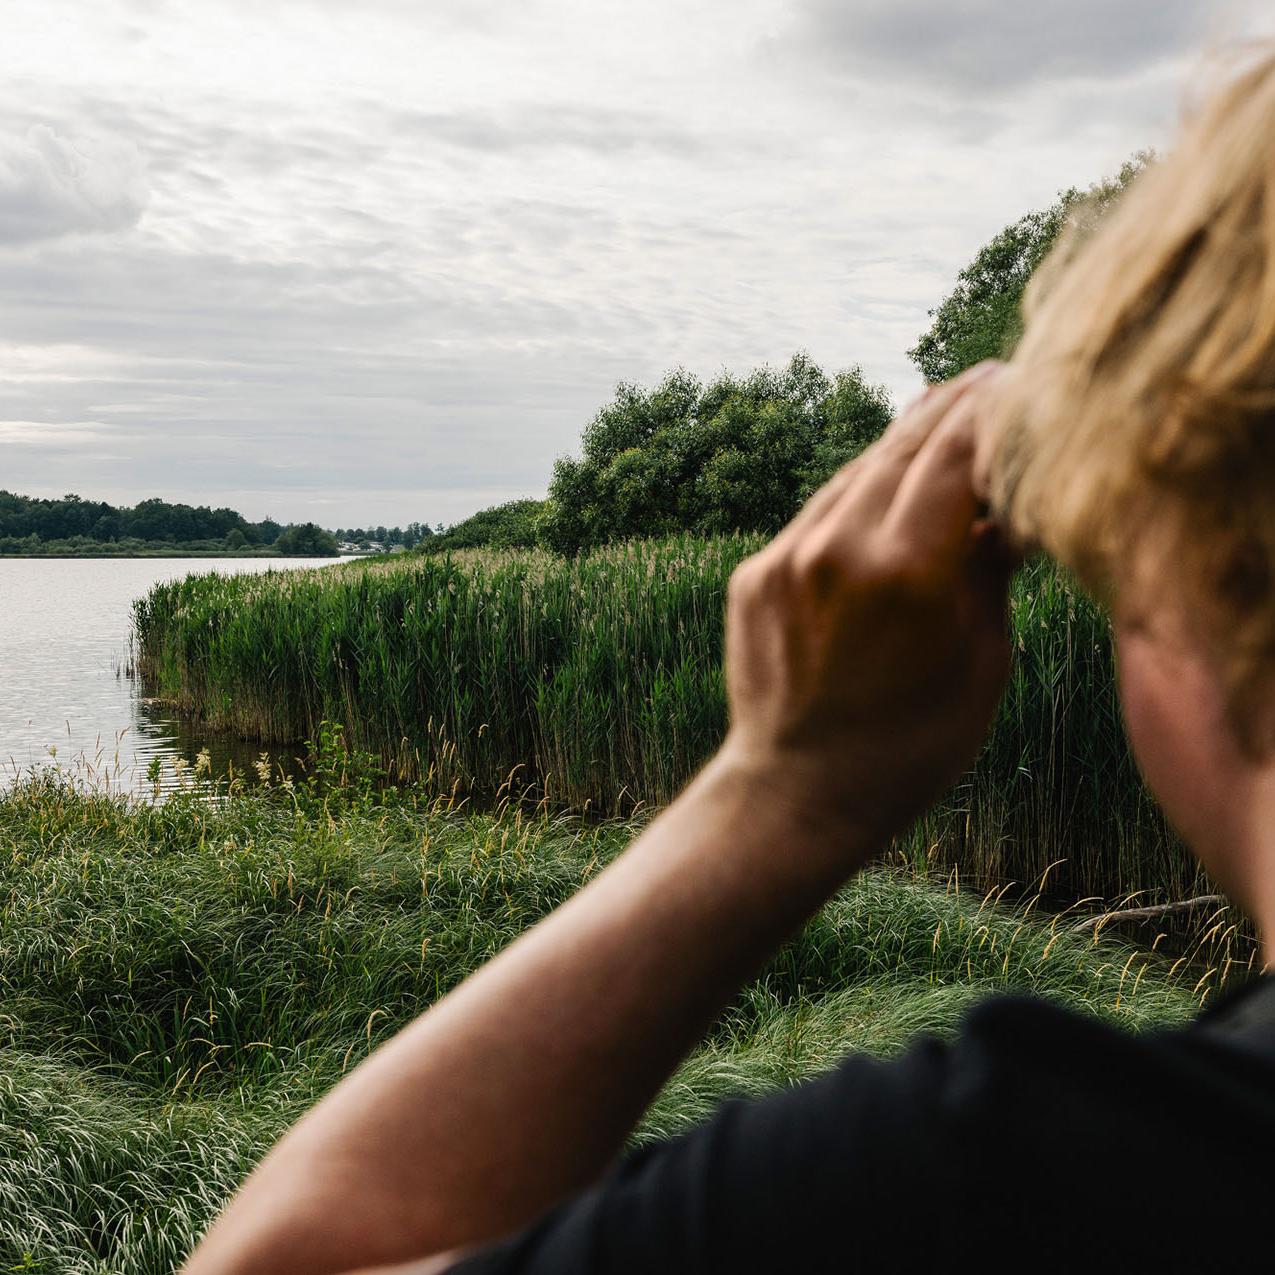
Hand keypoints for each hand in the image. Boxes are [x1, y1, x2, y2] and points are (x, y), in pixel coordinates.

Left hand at [719, 361, 1015, 855]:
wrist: (797, 793)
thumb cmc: (910, 746)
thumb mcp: (981, 664)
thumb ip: (992, 571)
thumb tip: (1010, 507)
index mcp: (908, 570)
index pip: (957, 451)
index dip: (991, 408)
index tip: (1017, 382)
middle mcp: (839, 547)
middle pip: (904, 446)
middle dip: (951, 408)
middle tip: (987, 380)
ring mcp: (787, 556)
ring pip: (856, 472)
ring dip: (901, 444)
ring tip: (940, 419)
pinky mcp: (755, 572)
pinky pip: (817, 512)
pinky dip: (857, 492)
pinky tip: (884, 485)